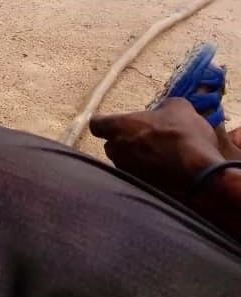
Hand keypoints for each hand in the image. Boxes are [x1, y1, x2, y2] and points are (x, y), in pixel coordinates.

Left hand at [91, 99, 224, 198]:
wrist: (200, 174)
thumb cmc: (184, 136)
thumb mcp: (178, 108)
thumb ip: (163, 107)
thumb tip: (163, 110)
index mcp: (119, 127)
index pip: (97, 124)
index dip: (105, 123)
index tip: (115, 123)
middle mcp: (116, 150)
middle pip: (111, 145)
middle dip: (123, 143)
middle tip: (144, 140)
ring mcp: (126, 172)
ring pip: (124, 163)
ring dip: (135, 160)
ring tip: (157, 157)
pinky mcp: (139, 189)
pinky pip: (137, 179)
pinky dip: (146, 176)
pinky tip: (164, 172)